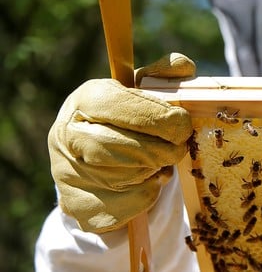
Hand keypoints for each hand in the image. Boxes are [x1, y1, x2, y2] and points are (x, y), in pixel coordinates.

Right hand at [48, 53, 195, 232]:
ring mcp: (68, 173)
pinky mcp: (80, 205)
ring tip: (158, 160)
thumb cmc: (124, 120)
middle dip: (163, 149)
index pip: (122, 107)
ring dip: (154, 170)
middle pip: (126, 147)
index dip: (160, 118)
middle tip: (179, 147)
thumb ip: (164, 76)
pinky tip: (146, 181)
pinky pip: (128, 203)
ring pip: (129, 177)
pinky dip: (147, 194)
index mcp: (85, 99)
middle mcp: (68, 135)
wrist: (92, 162)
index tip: (182, 124)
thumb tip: (184, 65)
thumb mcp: (140, 92)